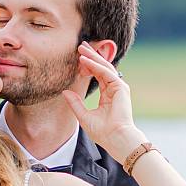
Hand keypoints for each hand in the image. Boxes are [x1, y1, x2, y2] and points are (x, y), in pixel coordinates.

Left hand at [63, 43, 144, 160]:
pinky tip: (85, 61)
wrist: (115, 139)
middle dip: (91, 56)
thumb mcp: (83, 116)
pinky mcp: (120, 88)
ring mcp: (118, 87)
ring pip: (104, 67)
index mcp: (107, 95)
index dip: (87, 66)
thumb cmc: (103, 132)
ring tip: (81, 48)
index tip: (77, 58)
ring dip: (92, 57)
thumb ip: (75, 103)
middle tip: (80, 46)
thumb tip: (65, 92)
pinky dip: (95, 66)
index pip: (97, 75)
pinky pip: (105, 72)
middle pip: (101, 68)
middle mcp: (114, 89)